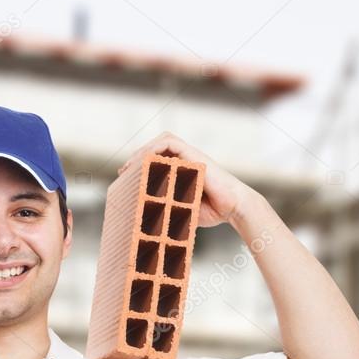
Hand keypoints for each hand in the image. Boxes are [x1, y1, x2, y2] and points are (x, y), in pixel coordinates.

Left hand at [117, 131, 258, 228]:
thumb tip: (148, 217)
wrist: (234, 208)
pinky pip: (170, 143)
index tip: (126, 176)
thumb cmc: (214, 211)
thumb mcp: (184, 209)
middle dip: (138, 156)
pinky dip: (154, 149)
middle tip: (124, 171)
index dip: (140, 164)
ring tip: (131, 166)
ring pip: (163, 140)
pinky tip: (144, 162)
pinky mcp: (194, 155)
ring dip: (144, 150)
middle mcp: (186, 159)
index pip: (158, 159)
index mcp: (184, 170)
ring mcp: (191, 156)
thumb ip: (170, 206)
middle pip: (157, 147)